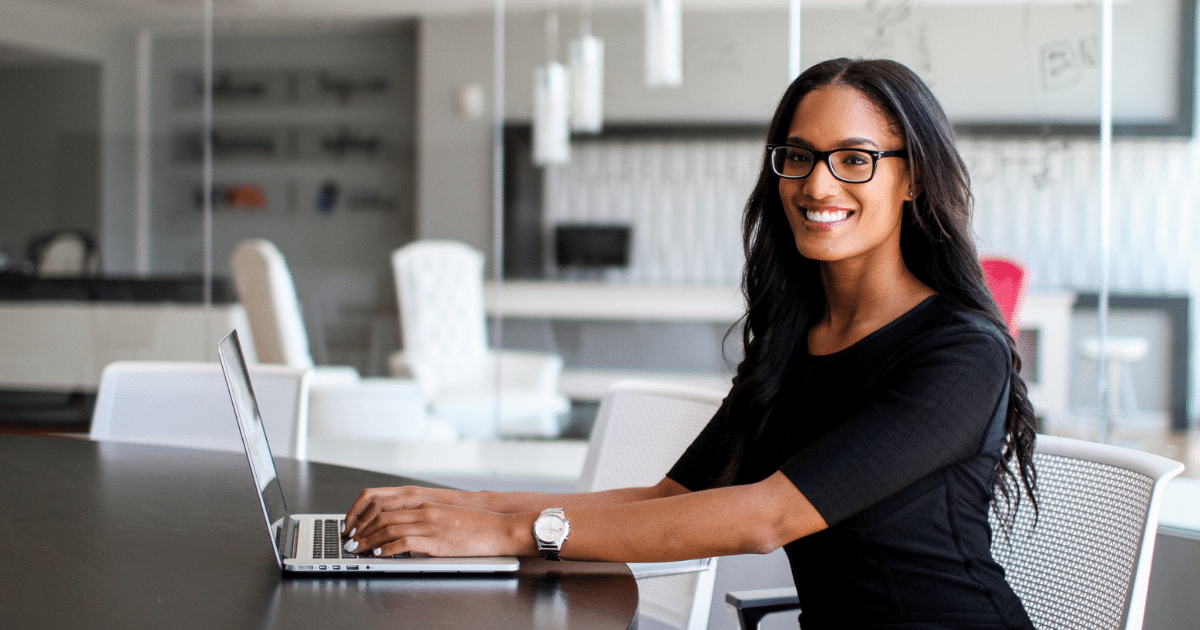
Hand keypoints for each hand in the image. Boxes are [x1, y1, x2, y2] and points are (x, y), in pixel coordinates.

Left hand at [343, 501, 531, 557]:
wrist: (497, 527)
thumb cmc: (474, 525)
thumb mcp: (444, 515)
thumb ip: (423, 519)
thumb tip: (401, 531)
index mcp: (425, 502)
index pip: (385, 504)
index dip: (365, 516)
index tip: (355, 527)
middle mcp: (424, 510)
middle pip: (382, 517)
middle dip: (361, 531)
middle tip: (350, 541)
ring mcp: (429, 524)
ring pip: (388, 529)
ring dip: (368, 541)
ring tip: (358, 550)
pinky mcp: (435, 540)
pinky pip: (402, 543)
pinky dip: (386, 549)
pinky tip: (378, 554)